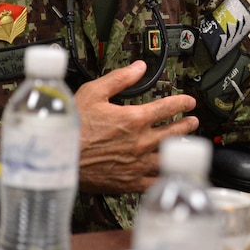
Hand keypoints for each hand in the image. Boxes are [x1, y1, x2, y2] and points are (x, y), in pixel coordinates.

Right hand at [74, 61, 199, 193]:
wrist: (56, 159)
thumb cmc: (72, 126)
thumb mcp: (94, 92)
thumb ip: (120, 78)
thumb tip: (139, 67)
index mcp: (135, 119)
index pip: (168, 108)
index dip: (182, 103)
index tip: (189, 102)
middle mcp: (141, 142)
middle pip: (173, 132)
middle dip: (186, 124)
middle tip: (193, 121)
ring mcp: (137, 164)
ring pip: (168, 156)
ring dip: (180, 148)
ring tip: (186, 144)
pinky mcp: (129, 182)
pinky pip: (154, 180)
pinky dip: (165, 174)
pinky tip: (169, 171)